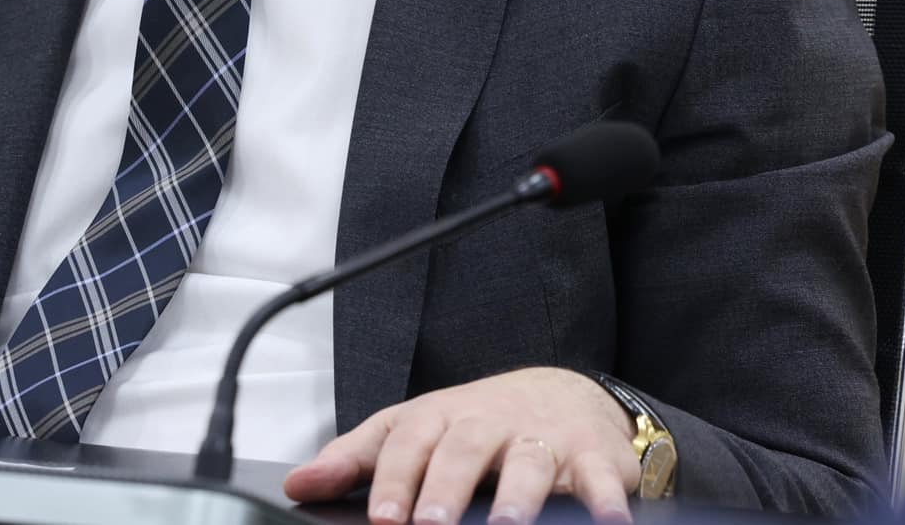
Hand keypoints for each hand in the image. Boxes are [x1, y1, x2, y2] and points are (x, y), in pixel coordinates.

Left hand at [283, 367, 640, 524]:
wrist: (562, 393)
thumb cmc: (474, 424)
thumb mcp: (413, 431)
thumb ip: (356, 460)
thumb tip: (297, 486)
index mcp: (439, 416)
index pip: (408, 442)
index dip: (393, 479)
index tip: (380, 517)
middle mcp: (488, 422)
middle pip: (463, 447)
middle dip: (446, 487)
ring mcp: (541, 439)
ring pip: (528, 461)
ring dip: (519, 496)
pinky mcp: (592, 459)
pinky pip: (601, 479)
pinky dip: (606, 502)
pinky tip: (606, 523)